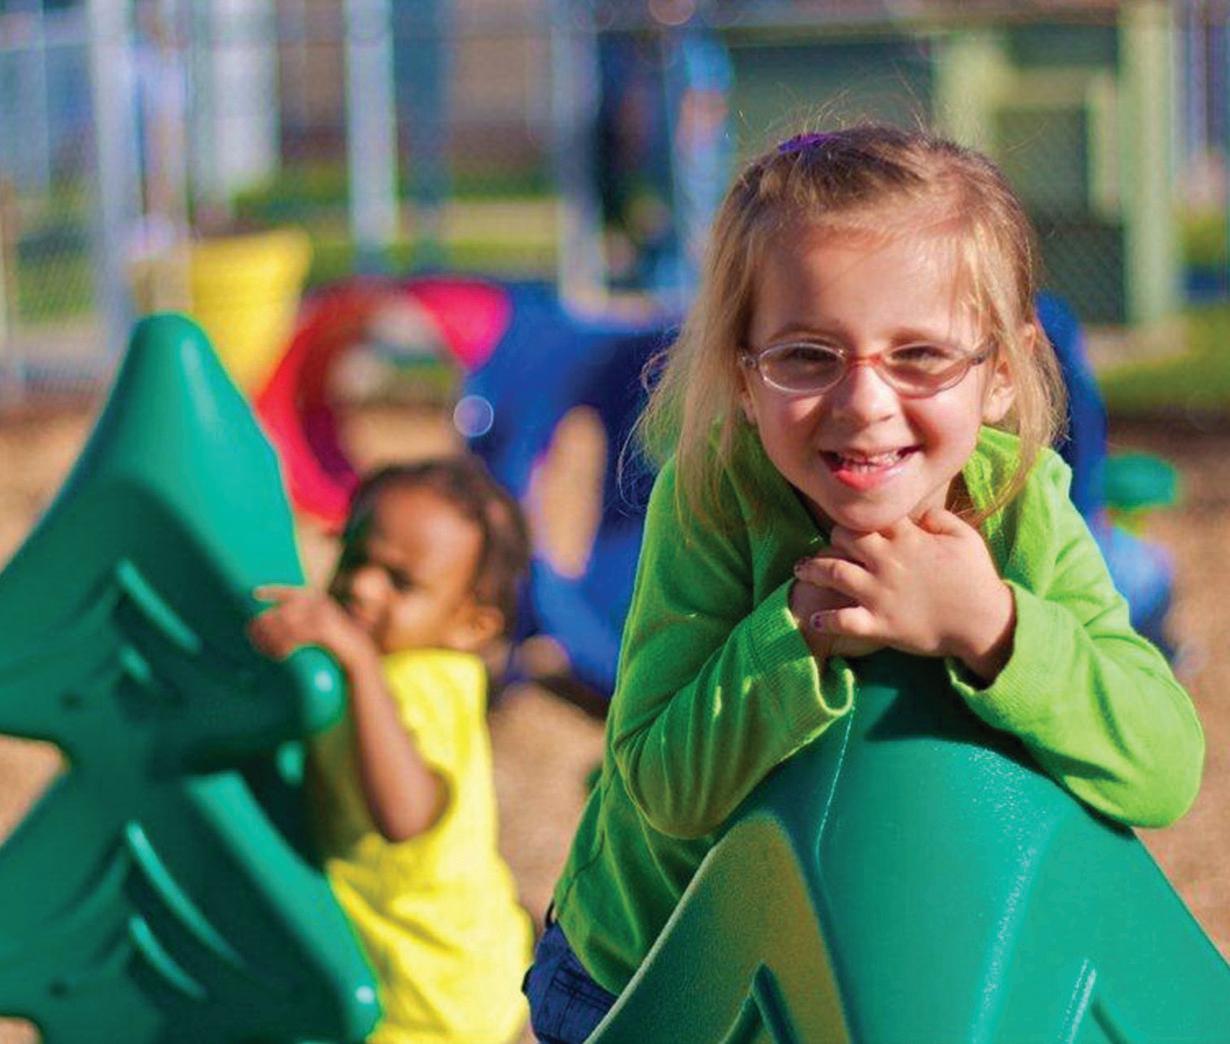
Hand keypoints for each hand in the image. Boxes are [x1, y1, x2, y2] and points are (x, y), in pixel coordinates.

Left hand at [248, 585, 374, 673]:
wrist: (364, 667)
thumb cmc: (339, 657)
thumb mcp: (321, 639)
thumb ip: (303, 631)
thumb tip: (275, 631)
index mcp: (322, 604)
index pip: (295, 592)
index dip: (275, 590)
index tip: (255, 593)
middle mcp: (325, 606)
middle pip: (287, 607)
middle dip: (268, 620)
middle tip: (252, 634)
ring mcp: (328, 617)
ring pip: (290, 620)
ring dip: (274, 635)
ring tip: (266, 650)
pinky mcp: (328, 632)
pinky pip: (299, 634)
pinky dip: (286, 643)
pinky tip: (281, 655)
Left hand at [793, 509, 1015, 681]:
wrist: (984, 623)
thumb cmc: (976, 579)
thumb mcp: (965, 538)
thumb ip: (939, 518)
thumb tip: (919, 512)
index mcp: (908, 539)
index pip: (870, 517)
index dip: (857, 517)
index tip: (853, 523)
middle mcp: (887, 562)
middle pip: (843, 538)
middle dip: (831, 539)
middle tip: (826, 545)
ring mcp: (880, 594)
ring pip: (833, 573)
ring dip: (811, 569)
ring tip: (799, 569)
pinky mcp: (879, 624)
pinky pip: (843, 621)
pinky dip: (826, 620)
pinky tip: (814, 619)